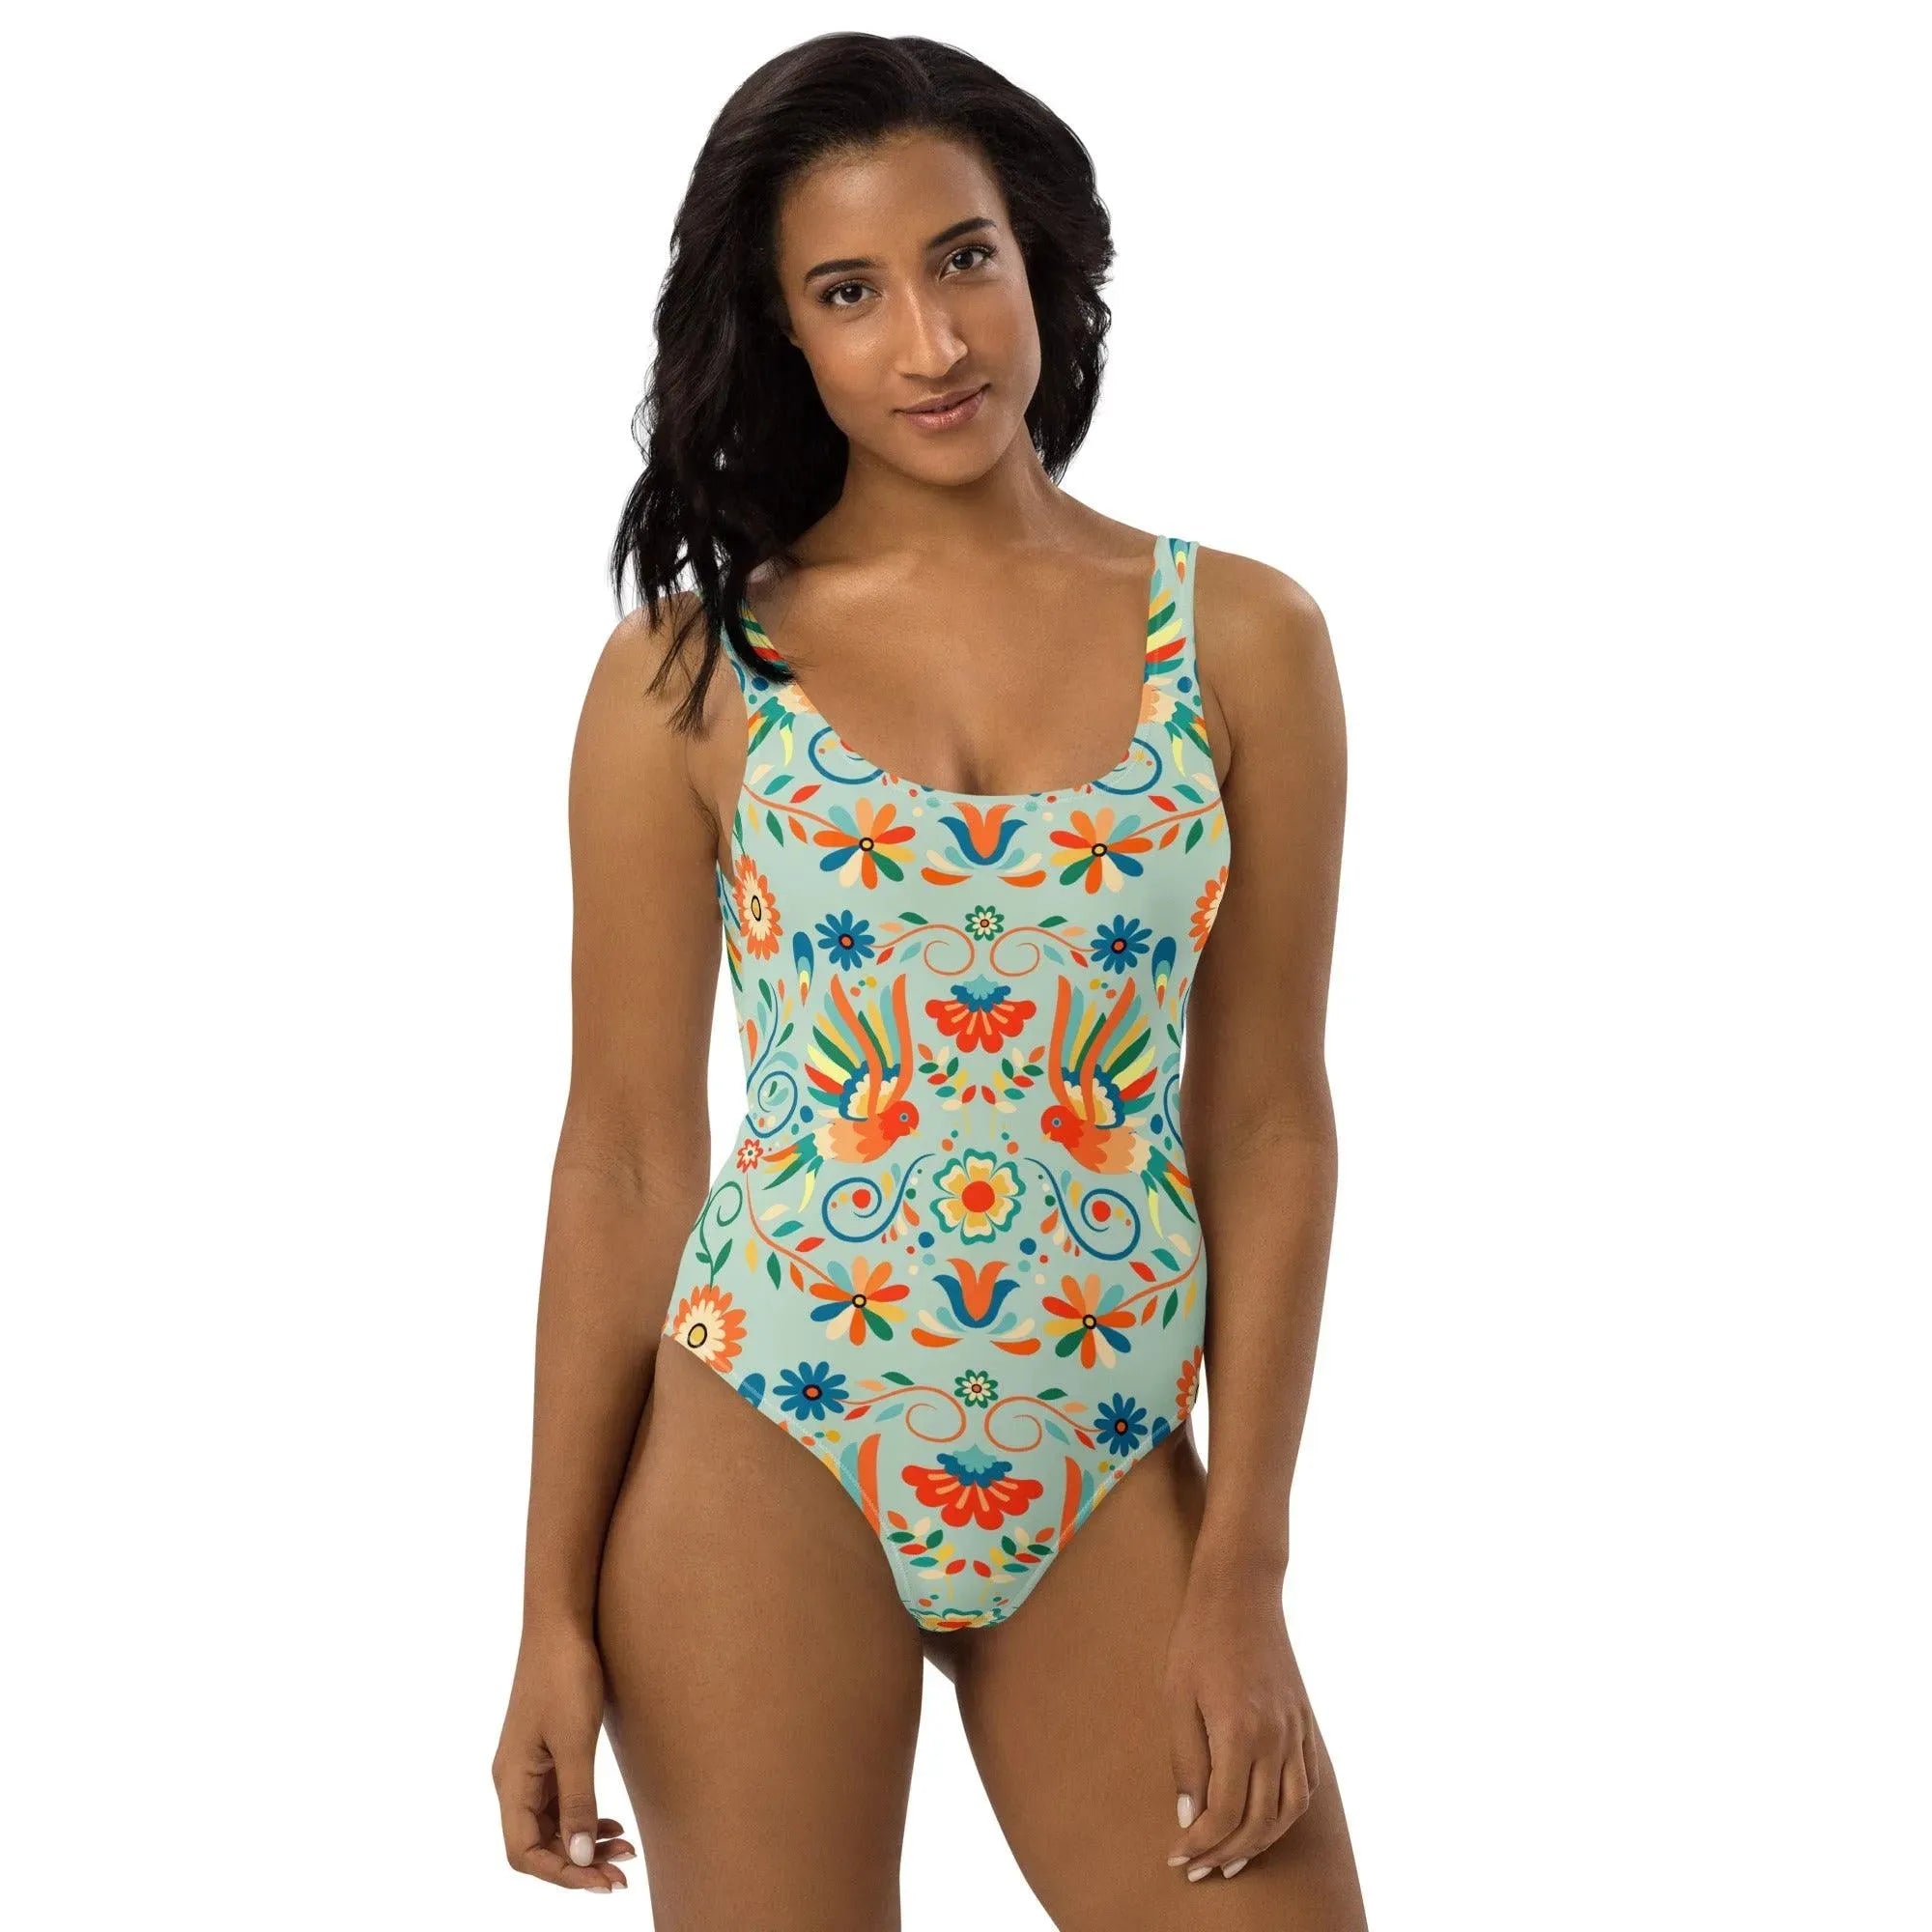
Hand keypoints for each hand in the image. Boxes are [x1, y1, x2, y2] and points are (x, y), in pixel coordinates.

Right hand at [492, 1623, 635, 1892]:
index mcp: (511, 1781)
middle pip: (539, 1844)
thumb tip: (580, 1857)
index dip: (561, 1874)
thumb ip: (578, 1800)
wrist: (562, 1622)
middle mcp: (514, 1780)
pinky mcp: (547, 1753)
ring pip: (552, 1825)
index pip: (524, 1852)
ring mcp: (530, 1767)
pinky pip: (561, 1801)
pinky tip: (612, 1824)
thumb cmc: (564, 1675)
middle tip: (622, 1875)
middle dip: (579, 1864)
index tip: (601, 1881)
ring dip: (585, 1843)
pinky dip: (585, 1818)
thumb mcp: (575, 1742)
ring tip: (625, 1850)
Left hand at [1162, 1565, 1317, 1883]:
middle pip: (1260, 1822)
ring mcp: (1295, 1731)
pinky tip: (1265, 1820)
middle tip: (1198, 1867)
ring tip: (1231, 1855)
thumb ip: (1185, 1763)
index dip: (1200, 1844)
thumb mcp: (1176, 1699)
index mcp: (1239, 1732)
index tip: (1177, 1857)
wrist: (1241, 1593)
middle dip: (1227, 1853)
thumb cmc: (1198, 1641)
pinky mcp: (1305, 1722)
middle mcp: (1275, 1738)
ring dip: (1262, 1841)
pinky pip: (1307, 1783)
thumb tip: (1189, 1819)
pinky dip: (1288, 1812)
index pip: (1225, 1814)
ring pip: (1290, 1810)